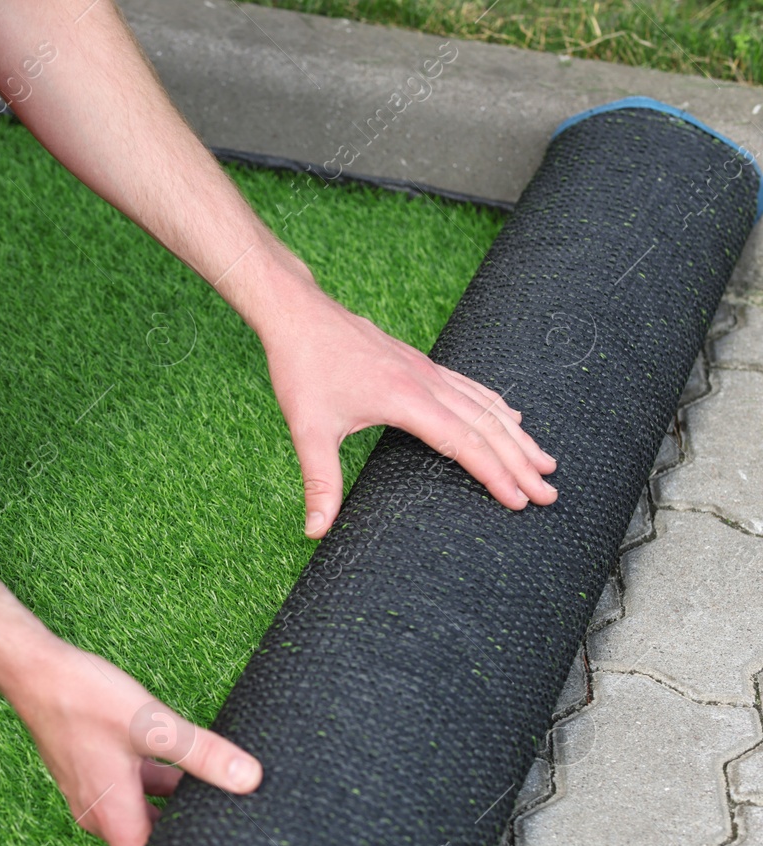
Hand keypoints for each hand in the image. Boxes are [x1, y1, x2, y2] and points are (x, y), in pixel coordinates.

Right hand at [6, 637, 261, 845]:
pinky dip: (154, 787)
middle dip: (183, 841)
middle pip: (146, 843)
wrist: (35, 672)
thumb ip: (203, 753)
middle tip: (224, 836)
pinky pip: (129, 792)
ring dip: (171, 808)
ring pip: (140, 814)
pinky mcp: (92, 770)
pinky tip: (182, 767)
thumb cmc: (83, 700)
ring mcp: (92, 791)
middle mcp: (99, 811)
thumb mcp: (153, 725)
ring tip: (213, 799)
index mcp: (112, 814)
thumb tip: (250, 779)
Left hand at [254, 268, 557, 538]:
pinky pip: (469, 385)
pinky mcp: (418, 362)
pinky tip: (509, 416)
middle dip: (521, 461)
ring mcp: (425, 369)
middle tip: (550, 492)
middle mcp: (426, 381)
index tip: (520, 500)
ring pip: (484, 403)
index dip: (495, 474)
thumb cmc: (302, 368)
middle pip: (487, 425)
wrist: (298, 313)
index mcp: (406, 400)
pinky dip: (495, 405)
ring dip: (517, 435)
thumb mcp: (307, 430)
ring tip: (546, 461)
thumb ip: (319, 482)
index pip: (464, 442)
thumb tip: (316, 531)